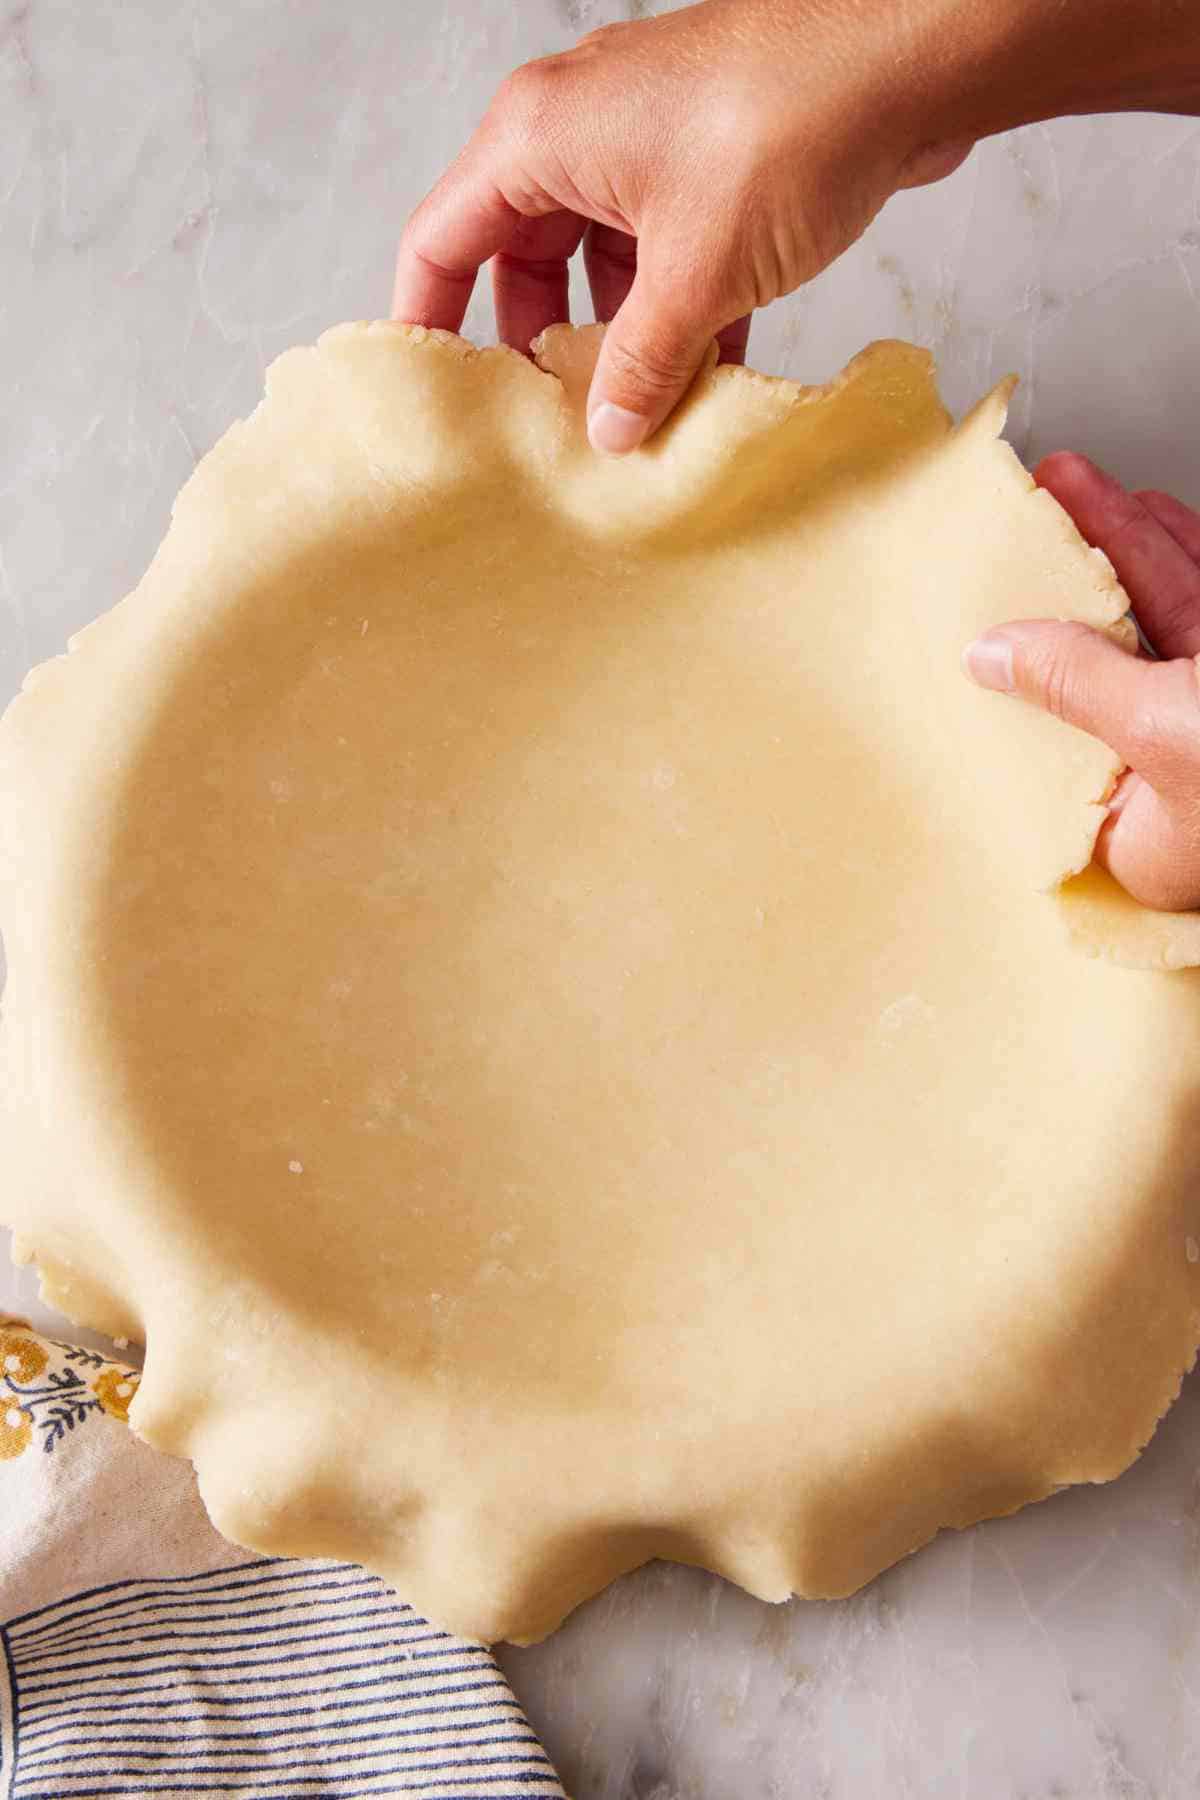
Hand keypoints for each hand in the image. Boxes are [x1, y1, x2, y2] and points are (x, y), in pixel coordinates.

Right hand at [392, 0, 970, 453]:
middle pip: (519, 257)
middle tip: (553, 427)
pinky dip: (675, 312)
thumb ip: (641, 361)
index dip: (429, 325)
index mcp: (536, 138)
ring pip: (599, 261)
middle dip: (541, 345)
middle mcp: (574, 130)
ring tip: (638, 417)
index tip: (437, 402)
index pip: (440, 241)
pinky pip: (661, 250)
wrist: (909, 52)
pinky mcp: (702, 157)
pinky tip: (706, 380)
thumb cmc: (788, 125)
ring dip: (620, 338)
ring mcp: (641, 140)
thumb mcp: (698, 274)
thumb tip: (610, 431)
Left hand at [964, 455, 1199, 911]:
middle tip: (1027, 513)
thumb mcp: (1167, 728)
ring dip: (1126, 549)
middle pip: (1106, 667)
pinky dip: (1185, 556)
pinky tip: (1152, 513)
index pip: (1057, 747)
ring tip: (1074, 487)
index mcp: (1151, 833)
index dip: (1020, 674)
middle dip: (1070, 579)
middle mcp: (1186, 779)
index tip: (981, 607)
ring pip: (1166, 623)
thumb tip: (990, 658)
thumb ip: (1077, 689)